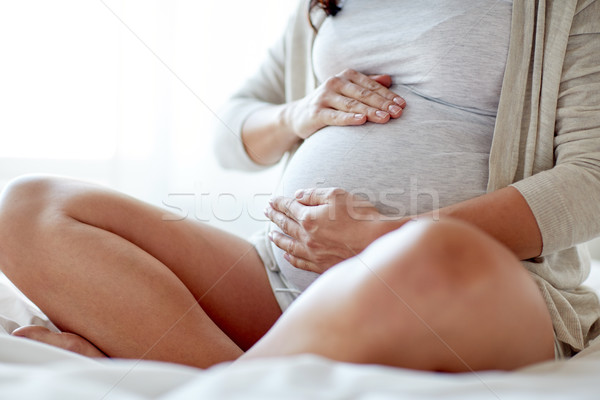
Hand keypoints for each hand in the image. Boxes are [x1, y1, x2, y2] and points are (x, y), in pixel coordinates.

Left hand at [265, 188, 388, 273]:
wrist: (377, 243)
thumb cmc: (360, 217)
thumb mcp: (337, 195)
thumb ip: (314, 194)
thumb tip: (297, 195)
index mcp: (309, 218)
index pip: (289, 207)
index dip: (279, 202)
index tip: (271, 200)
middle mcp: (307, 237)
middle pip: (286, 225)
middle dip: (274, 217)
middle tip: (266, 212)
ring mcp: (313, 253)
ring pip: (289, 245)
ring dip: (278, 238)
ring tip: (271, 234)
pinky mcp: (321, 265)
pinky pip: (300, 262)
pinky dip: (291, 258)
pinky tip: (286, 255)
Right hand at [284, 69, 405, 139]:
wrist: (298, 116)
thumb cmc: (329, 104)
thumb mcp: (348, 91)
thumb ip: (367, 85)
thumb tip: (389, 79)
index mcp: (346, 76)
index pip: (371, 86)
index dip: (388, 95)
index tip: (402, 105)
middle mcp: (335, 82)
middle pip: (364, 94)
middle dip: (383, 104)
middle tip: (398, 113)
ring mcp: (324, 97)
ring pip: (352, 104)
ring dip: (370, 111)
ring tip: (386, 118)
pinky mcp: (316, 112)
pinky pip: (335, 116)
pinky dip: (349, 118)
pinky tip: (362, 120)